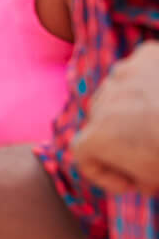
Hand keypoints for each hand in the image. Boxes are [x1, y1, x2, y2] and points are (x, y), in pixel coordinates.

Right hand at [72, 41, 158, 193]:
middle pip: (101, 121)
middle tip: (152, 151)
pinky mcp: (147, 54)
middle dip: (122, 138)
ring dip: (135, 107)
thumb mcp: (158, 179)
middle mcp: (100, 102)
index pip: (85, 158)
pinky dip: (153, 80)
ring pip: (120, 92)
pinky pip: (142, 68)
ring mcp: (123, 74)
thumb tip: (137, 173)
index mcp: (95, 138)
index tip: (134, 184)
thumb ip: (137, 177)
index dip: (108, 175)